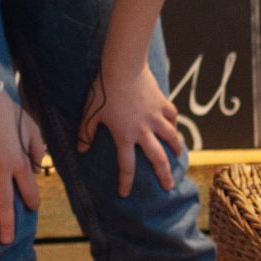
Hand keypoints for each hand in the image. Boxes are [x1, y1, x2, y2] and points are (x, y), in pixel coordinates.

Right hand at [0, 89, 42, 244]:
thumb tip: (39, 169)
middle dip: (7, 224)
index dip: (31, 201)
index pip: (28, 189)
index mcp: (20, 161)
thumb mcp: (32, 128)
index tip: (32, 209)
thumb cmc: (9, 113)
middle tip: (6, 241)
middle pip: (5, 202)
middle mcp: (1, 168)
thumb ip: (37, 149)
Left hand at [78, 61, 184, 194]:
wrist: (122, 67)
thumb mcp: (91, 112)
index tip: (125, 193)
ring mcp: (155, 117)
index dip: (125, 182)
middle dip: (164, 175)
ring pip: (171, 138)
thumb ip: (86, 132)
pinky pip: (172, 117)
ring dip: (176, 149)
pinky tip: (174, 127)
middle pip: (157, 159)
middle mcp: (143, 131)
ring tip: (179, 156)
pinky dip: (173, 124)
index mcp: (124, 136)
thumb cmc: (103, 90)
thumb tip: (81, 150)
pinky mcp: (162, 104)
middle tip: (169, 187)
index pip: (126, 166)